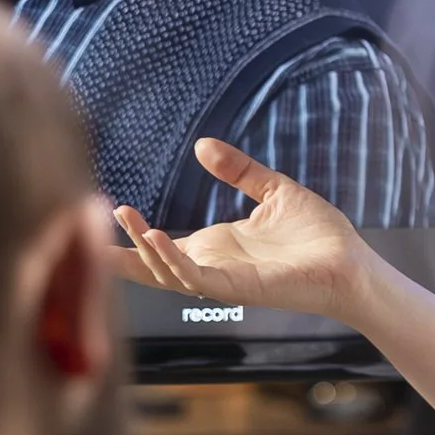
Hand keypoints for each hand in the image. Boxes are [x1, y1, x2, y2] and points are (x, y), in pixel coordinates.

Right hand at [110, 137, 371, 326]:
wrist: (352, 264)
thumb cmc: (319, 235)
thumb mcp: (274, 191)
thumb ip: (239, 170)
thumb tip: (202, 145)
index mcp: (215, 247)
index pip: (158, 245)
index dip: (127, 234)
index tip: (99, 212)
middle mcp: (211, 266)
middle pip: (149, 264)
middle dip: (115, 250)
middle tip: (82, 224)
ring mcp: (223, 280)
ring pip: (165, 273)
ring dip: (140, 249)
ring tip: (122, 218)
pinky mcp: (240, 289)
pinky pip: (195, 279)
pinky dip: (171, 262)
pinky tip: (154, 239)